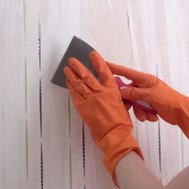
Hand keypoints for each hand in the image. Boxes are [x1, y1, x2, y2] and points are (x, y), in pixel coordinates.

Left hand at [64, 51, 143, 185]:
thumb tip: (108, 89)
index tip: (92, 54)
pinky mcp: (83, 107)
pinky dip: (71, 87)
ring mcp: (90, 99)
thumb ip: (114, 94)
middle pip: (87, 75)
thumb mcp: (122, 104)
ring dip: (71, 75)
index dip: (98, 61)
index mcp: (112, 90)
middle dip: (78, 66)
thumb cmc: (121, 122)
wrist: (114, 133)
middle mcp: (100, 92)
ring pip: (79, 83)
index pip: (104, 71)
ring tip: (66, 69)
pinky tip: (68, 82)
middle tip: (72, 60)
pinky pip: (75, 94)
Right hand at [107, 62, 188, 147]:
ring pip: (134, 103)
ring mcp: (147, 96)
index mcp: (145, 80)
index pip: (126, 72)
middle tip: (127, 108)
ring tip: (147, 116)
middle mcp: (144, 86)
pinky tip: (153, 117)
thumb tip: (120, 91)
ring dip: (139, 111)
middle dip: (129, 102)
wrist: (183, 113)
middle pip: (128, 91)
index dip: (114, 68)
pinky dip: (145, 115)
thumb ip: (135, 93)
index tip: (102, 64)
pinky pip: (141, 109)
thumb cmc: (169, 100)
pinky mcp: (150, 105)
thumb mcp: (151, 96)